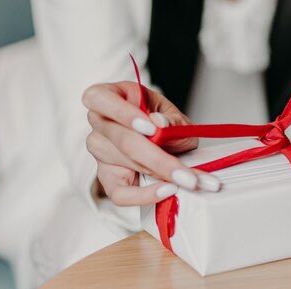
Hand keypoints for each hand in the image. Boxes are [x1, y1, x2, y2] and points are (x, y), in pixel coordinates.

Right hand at [82, 81, 219, 206]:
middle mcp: (100, 122)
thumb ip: (171, 120)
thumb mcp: (175, 117)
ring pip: (128, 164)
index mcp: (112, 96)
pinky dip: (145, 195)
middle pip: (124, 140)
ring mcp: (100, 150)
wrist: (170, 143)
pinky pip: (119, 193)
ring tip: (190, 179)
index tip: (152, 129)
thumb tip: (159, 122)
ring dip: (162, 173)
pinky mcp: (106, 176)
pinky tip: (167, 190)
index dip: (123, 113)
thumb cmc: (167, 123)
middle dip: (159, 158)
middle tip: (187, 172)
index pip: (100, 99)